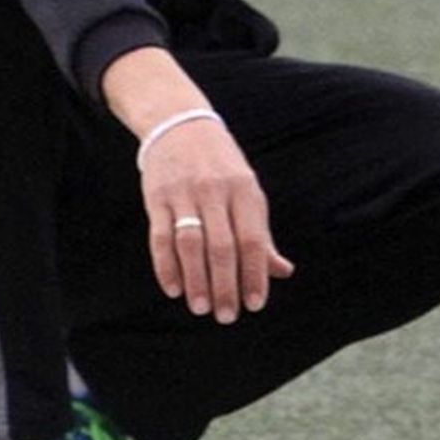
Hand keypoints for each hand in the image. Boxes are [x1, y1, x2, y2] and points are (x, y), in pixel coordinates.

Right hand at [137, 115, 294, 323]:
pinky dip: (166, 265)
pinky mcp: (157, 197)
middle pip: (222, 246)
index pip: (253, 239)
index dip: (255, 274)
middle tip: (227, 316)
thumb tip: (281, 271)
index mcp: (245, 190)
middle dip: (226, 285)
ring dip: (196, 280)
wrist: (179, 123)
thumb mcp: (247, 191)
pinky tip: (174, 289)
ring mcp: (185, 193)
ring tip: (201, 308)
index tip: (255, 305)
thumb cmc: (221, 165)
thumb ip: (261, 233)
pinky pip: (160, 236)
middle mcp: (216, 191)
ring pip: (191, 244)